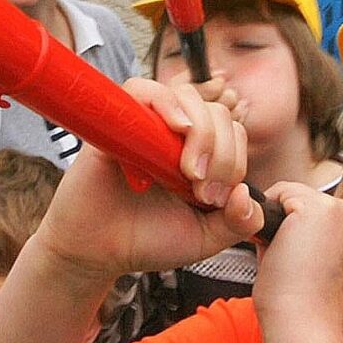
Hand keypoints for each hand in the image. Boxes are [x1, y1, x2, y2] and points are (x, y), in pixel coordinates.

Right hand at [35, 78, 261, 281]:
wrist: (96, 253)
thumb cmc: (146, 241)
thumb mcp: (205, 238)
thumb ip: (238, 222)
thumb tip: (246, 193)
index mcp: (198, 154)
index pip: (232, 131)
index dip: (235, 160)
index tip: (215, 199)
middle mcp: (173, 135)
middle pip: (215, 112)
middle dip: (222, 152)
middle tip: (201, 191)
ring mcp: (145, 125)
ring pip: (187, 97)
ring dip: (201, 131)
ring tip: (189, 171)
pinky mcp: (116, 122)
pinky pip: (143, 90)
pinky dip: (166, 102)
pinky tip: (177, 128)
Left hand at [250, 181, 342, 330]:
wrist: (303, 322)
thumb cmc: (306, 305)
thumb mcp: (321, 264)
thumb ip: (316, 236)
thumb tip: (288, 218)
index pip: (325, 215)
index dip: (303, 233)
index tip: (300, 261)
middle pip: (309, 200)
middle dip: (290, 224)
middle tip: (288, 259)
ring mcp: (342, 210)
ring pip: (294, 195)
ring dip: (280, 220)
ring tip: (284, 254)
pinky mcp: (317, 208)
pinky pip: (280, 193)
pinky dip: (267, 215)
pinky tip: (276, 244)